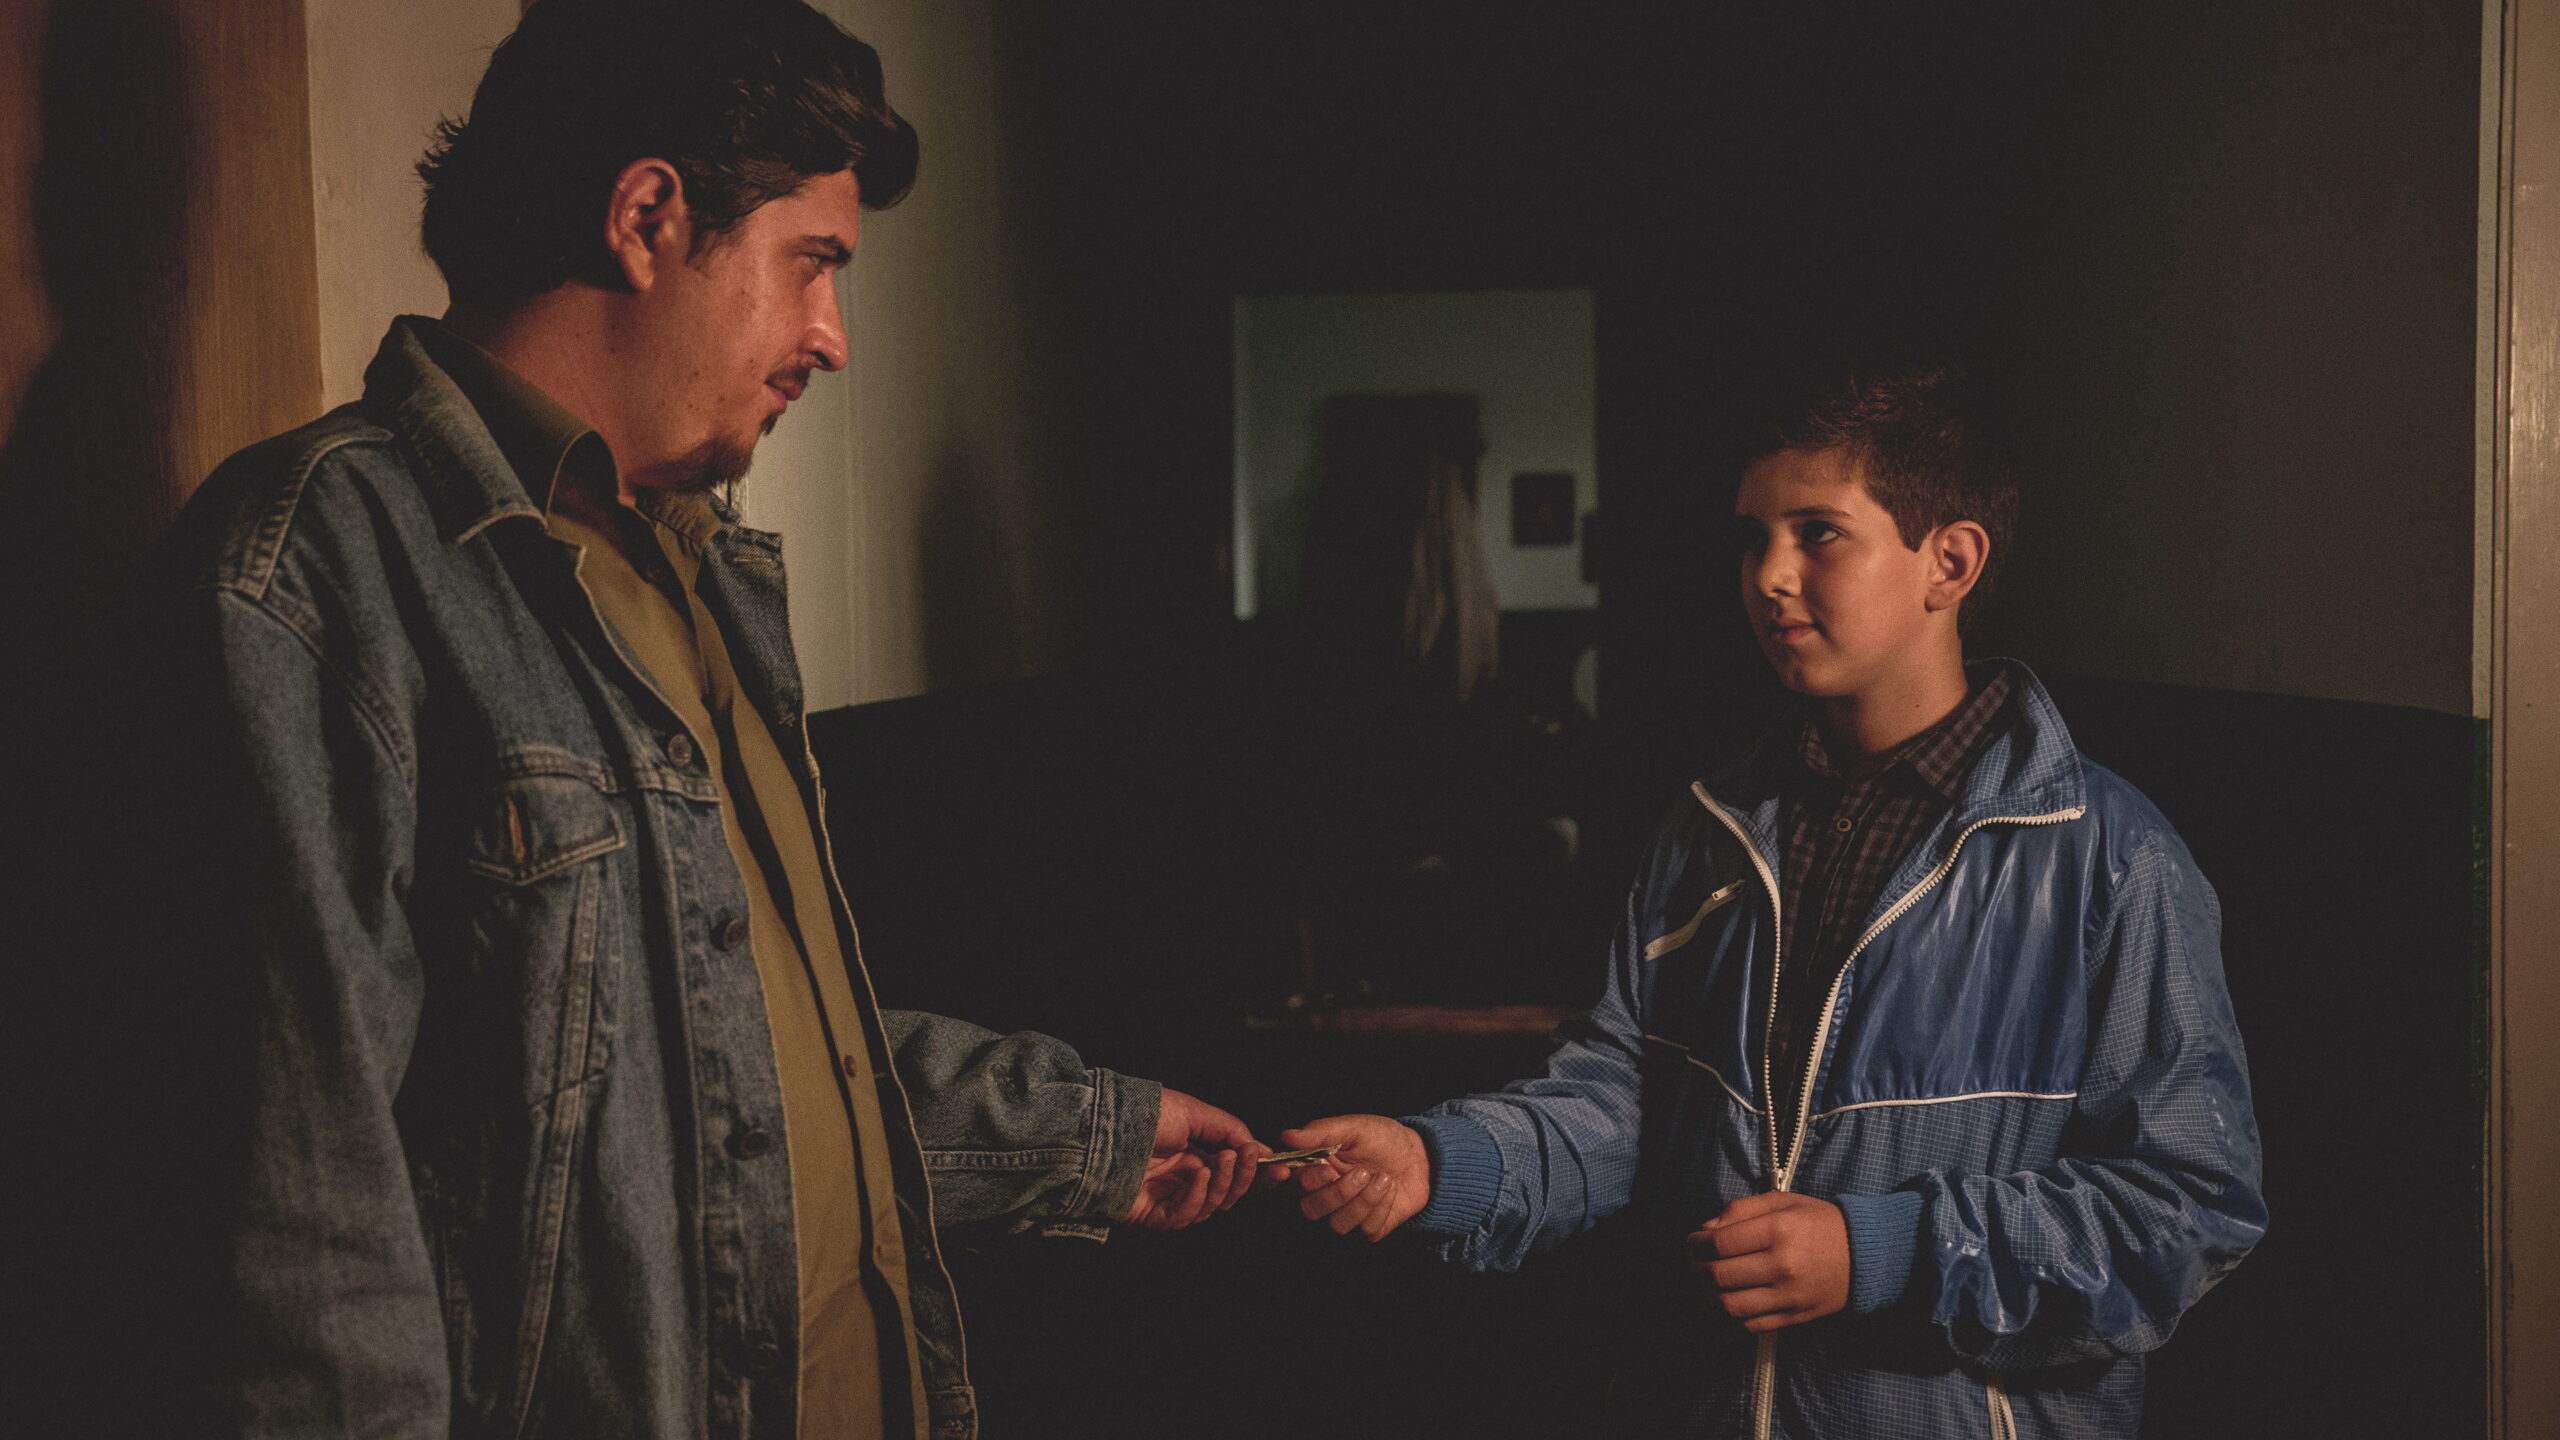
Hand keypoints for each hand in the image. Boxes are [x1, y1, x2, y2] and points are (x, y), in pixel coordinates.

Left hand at [1124, 1086, 1269, 1231]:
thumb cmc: (1144, 1114)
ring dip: (1222, 1185)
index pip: (1233, 1173)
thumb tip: (1260, 1148)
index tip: (1281, 1168)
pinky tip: (1200, 1177)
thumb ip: (1230, 1130)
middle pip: (1226, 1193)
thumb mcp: (1195, 1113)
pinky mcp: (1151, 1216)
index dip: (1257, 1173)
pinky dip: (1197, 1198)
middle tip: (1251, 1158)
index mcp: (1194, 1155)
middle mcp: (1183, 1179)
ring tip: (1220, 1161)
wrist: (1104, 1124)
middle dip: (1244, 1178)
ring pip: (1210, 1207)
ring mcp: (1167, 1199)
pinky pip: (1183, 1217)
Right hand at [1282, 1114, 1430, 1241]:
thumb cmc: (1382, 1139)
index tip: (1325, 1169)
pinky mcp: (1367, 1231)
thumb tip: (1286, 1136)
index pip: (1290, 1185)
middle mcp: (1323, 1196)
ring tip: (1383, 1178)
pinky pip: (1366, 1230)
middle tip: (1363, 1172)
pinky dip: (1382, 1206)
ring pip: (1337, 1225)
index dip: (1302, 1182)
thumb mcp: (1354, 1128)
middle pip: (1309, 1211)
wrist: (1421, 1157)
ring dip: (1365, 1200)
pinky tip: (1390, 1188)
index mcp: (1312, 1170)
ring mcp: (1344, 1217)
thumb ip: (1321, 1132)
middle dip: (1338, 1193)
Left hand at [1685, 1191, 1849, 1332]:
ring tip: (1705, 1285)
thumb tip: (1707, 1229)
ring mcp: (1788, 1295)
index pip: (1721, 1243)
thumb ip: (1742, 1209)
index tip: (1693, 1242)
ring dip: (1707, 1296)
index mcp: (1779, 1230)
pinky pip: (1750, 1324)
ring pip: (1729, 1305)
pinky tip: (1728, 1300)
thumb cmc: (1819, 1223)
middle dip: (1697, 1269)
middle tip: (1695, 1263)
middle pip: (1720, 1275)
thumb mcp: (1784, 1202)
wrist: (1863, 1255)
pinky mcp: (1794, 1317)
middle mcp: (1782, 1265)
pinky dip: (1731, 1316)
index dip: (1697, 1244)